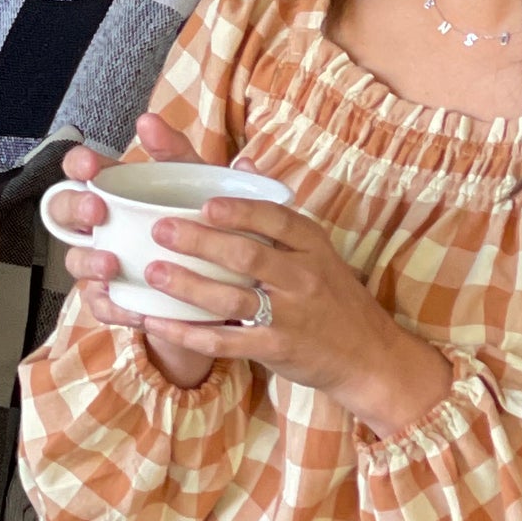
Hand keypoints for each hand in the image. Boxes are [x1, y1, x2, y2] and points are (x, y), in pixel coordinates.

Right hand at [52, 114, 219, 385]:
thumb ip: (174, 151)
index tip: (89, 164)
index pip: (79, 170)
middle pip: (63, 212)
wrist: (213, 282)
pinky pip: (102, 304)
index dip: (77, 165)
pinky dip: (116, 306)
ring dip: (90, 262)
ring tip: (112, 264)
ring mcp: (100, 264)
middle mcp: (97, 225)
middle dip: (75, 208)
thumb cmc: (195, 220)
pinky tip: (135, 308)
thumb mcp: (192, 181)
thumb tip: (149, 119)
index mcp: (112, 190)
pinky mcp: (112, 300)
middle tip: (97, 210)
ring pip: (76, 261)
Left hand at [62, 113, 446, 432]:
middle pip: (247, 255)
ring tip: (152, 272)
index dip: (239, 210)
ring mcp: (290, 315)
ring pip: (232, 299)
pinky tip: (157, 324)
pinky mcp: (276, 349)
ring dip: (189, 286)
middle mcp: (303, 276)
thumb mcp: (318, 248)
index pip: (276, 218)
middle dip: (200, 242)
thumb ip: (276, 211)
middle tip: (160, 230)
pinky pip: (226, 342)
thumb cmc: (333, 295)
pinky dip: (189, 334)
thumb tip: (243, 165)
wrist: (368, 355)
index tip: (204, 203)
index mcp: (311, 244)